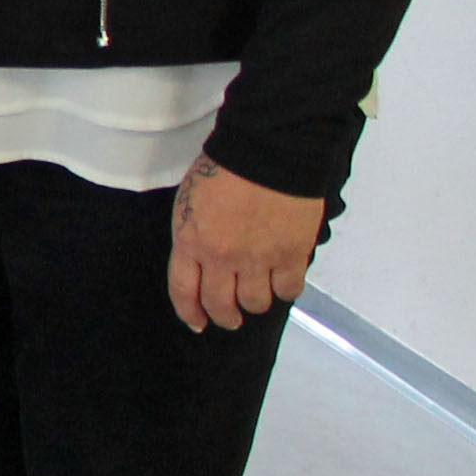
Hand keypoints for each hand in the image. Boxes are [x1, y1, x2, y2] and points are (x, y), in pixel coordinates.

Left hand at [169, 152, 324, 331]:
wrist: (267, 151)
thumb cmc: (223, 168)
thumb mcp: (189, 201)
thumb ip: (193, 235)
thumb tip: (202, 260)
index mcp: (190, 241)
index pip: (184, 291)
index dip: (190, 313)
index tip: (197, 323)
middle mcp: (221, 257)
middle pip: (221, 305)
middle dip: (225, 317)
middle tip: (231, 318)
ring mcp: (258, 259)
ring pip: (256, 303)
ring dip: (256, 303)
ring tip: (258, 293)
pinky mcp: (291, 254)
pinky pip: (289, 290)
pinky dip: (286, 290)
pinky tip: (283, 280)